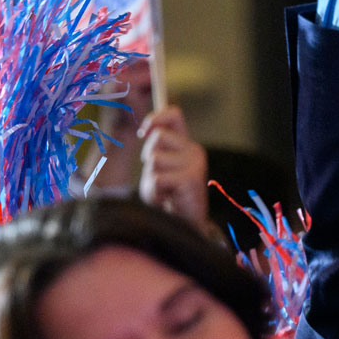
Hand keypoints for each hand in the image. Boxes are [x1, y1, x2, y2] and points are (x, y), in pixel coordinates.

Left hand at [138, 106, 209, 222]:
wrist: (185, 225)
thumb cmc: (168, 196)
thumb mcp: (158, 168)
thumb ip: (154, 150)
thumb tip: (147, 131)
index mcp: (186, 145)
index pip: (174, 114)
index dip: (155, 118)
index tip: (143, 133)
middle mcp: (194, 150)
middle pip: (157, 137)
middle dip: (148, 158)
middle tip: (160, 179)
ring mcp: (195, 163)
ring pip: (154, 159)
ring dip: (151, 179)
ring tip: (164, 191)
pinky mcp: (191, 178)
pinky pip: (157, 178)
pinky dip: (155, 192)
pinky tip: (167, 199)